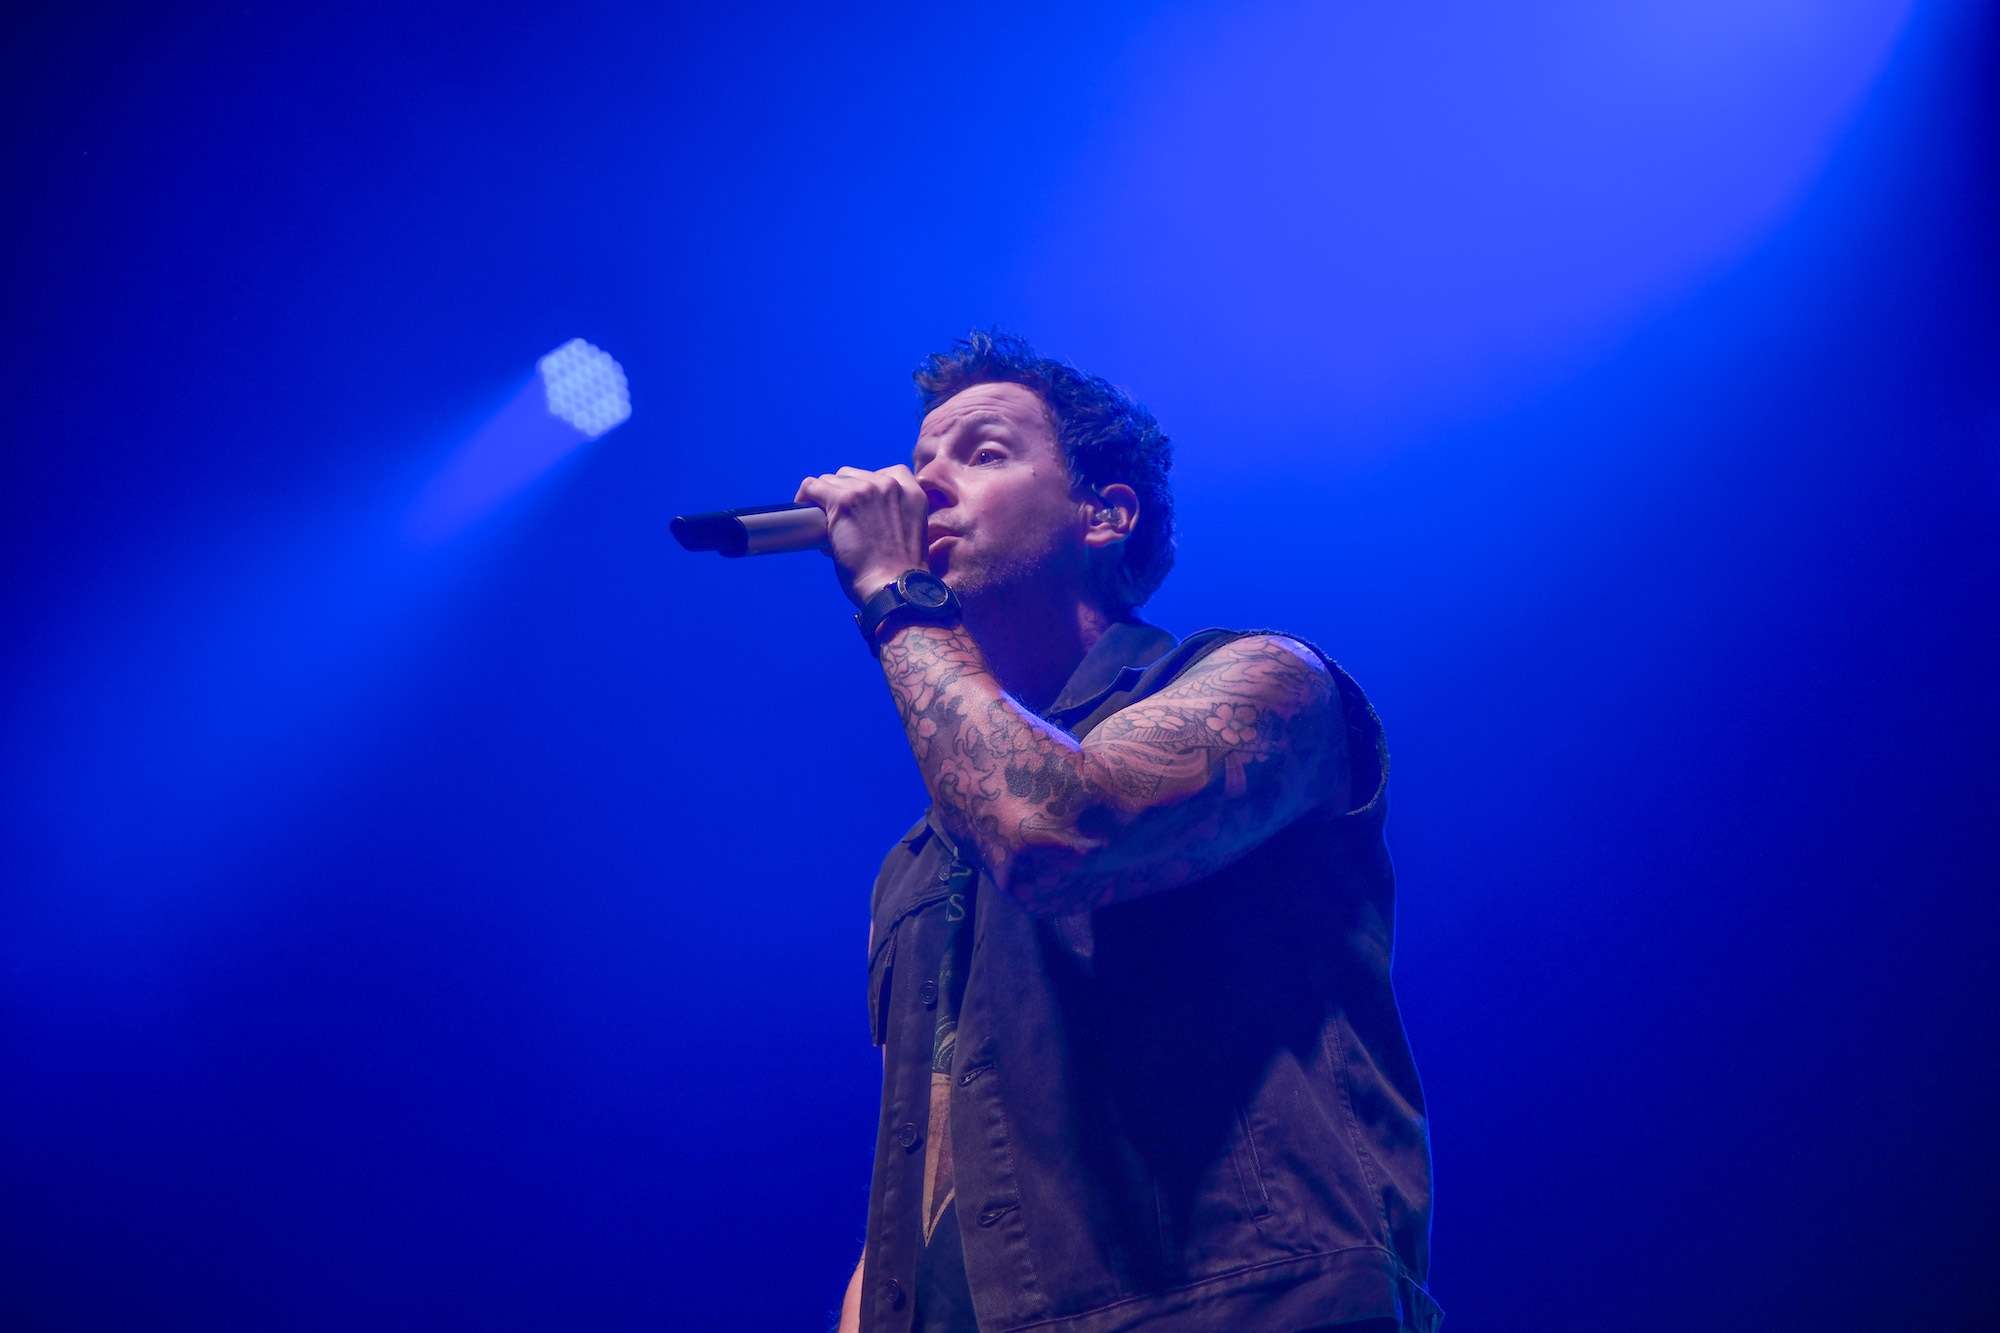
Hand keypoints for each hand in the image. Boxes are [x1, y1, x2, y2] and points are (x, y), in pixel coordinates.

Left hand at [794, 464, 929, 607]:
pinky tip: (802, 509)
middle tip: (840, 521)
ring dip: (826, 499)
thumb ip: (894, 515)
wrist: (892, 587)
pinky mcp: (842, 501)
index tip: (859, 505)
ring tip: (824, 524)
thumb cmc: (899, 573)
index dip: (867, 488)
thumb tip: (858, 515)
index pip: (886, 473)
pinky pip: (813, 487)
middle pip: (854, 476)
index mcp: (912, 492)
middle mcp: (890, 485)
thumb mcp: (909, 533)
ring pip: (831, 480)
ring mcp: (865, 490)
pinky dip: (805, 497)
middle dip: (844, 495)